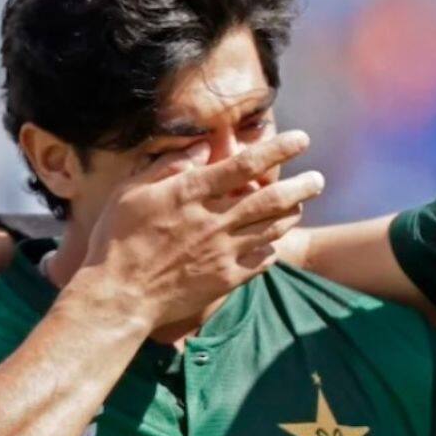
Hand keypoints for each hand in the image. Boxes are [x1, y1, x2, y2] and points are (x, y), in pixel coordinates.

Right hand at [72, 131, 322, 330]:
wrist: (120, 296)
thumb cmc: (117, 239)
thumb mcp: (132, 192)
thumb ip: (168, 166)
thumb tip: (200, 146)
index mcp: (191, 194)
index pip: (244, 165)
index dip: (277, 150)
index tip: (301, 140)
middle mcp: (214, 220)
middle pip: (271, 198)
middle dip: (301, 186)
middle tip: (318, 179)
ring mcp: (223, 251)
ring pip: (273, 228)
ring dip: (292, 214)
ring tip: (300, 205)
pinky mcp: (227, 279)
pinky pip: (263, 260)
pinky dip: (273, 247)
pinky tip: (274, 241)